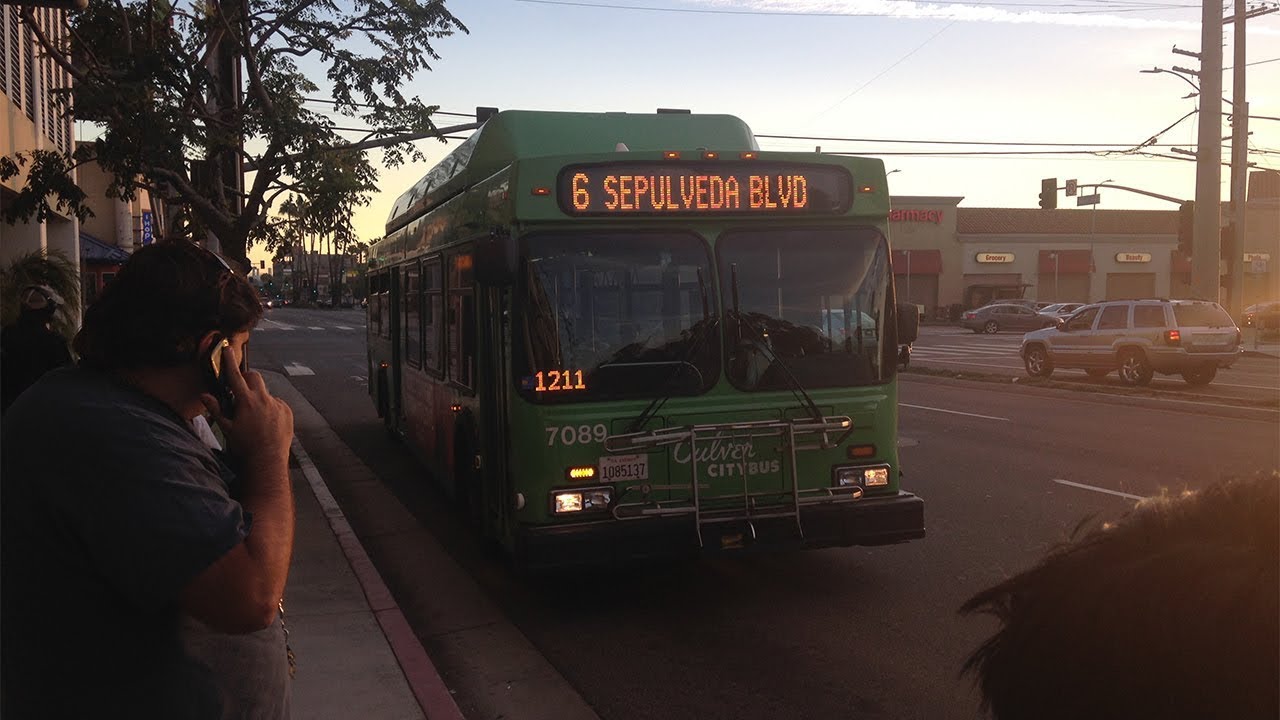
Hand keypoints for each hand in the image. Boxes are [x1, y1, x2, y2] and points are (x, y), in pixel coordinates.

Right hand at [201, 343, 292, 470]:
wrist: (268, 461)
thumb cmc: (244, 447)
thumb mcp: (227, 429)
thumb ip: (217, 409)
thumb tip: (204, 395)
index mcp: (247, 402)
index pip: (235, 376)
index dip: (229, 362)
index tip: (227, 348)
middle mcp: (264, 400)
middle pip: (255, 377)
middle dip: (247, 379)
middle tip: (241, 392)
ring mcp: (278, 405)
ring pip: (266, 393)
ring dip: (259, 399)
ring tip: (255, 419)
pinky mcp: (287, 412)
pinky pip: (277, 404)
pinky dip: (270, 409)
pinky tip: (266, 424)